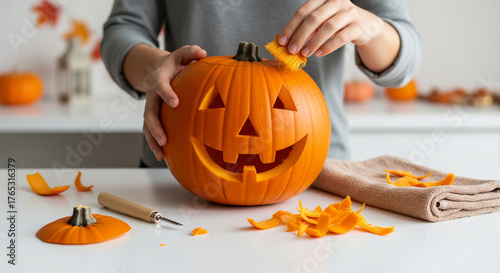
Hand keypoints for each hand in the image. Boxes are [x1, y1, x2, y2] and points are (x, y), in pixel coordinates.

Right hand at [142, 45, 206, 159]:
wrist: (157, 70)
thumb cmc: (176, 64)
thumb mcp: (182, 54)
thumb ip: (191, 52)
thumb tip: (203, 53)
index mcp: (159, 78)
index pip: (160, 85)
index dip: (166, 93)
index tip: (175, 103)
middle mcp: (152, 95)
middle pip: (149, 112)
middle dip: (155, 127)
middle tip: (164, 139)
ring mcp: (151, 107)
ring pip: (147, 125)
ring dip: (153, 140)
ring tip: (161, 154)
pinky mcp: (153, 117)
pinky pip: (151, 132)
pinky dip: (155, 144)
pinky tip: (164, 158)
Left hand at [279, 0, 384, 56]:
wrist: (364, 25)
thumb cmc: (336, 23)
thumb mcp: (320, 22)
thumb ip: (305, 29)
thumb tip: (287, 42)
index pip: (303, 11)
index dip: (291, 27)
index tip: (282, 41)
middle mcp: (337, 1)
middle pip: (314, 18)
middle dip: (300, 36)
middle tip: (292, 50)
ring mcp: (349, 12)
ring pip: (328, 27)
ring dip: (313, 43)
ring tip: (305, 53)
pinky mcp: (358, 26)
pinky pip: (341, 37)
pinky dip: (328, 47)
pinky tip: (319, 53)